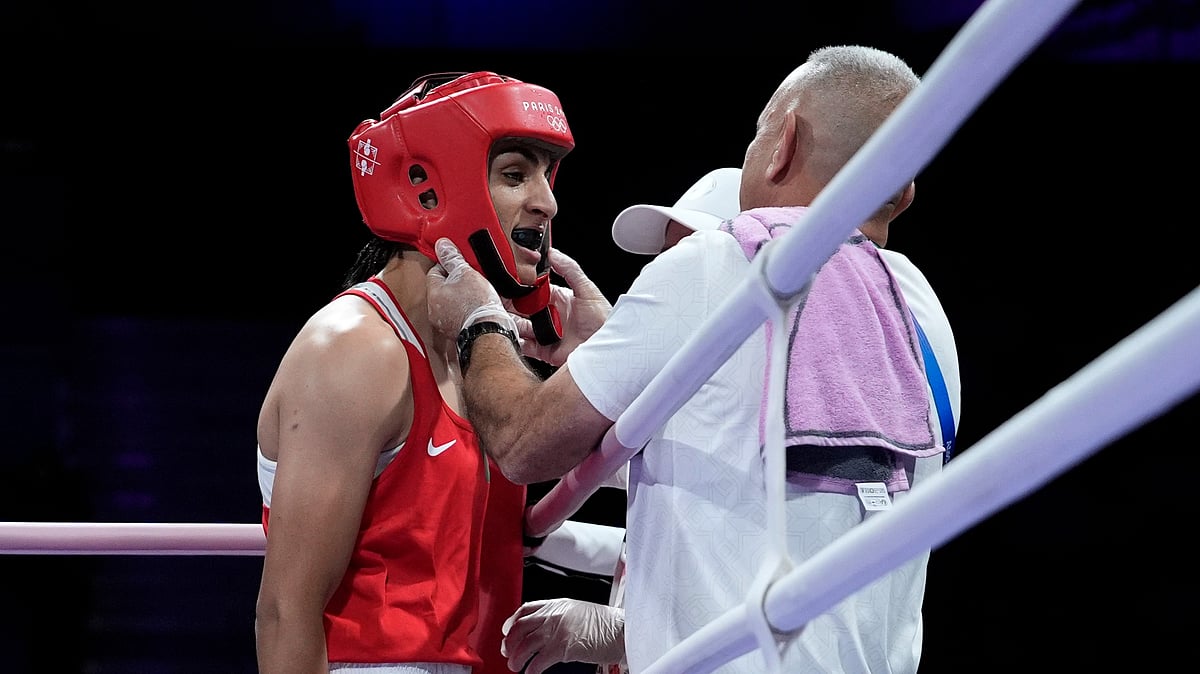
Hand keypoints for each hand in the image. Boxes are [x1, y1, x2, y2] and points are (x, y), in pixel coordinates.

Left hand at [426, 238, 516, 340]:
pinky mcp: (459, 332)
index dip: (447, 265)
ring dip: (465, 298)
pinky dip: (471, 312)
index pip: (435, 272)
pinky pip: (463, 317)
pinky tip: (483, 308)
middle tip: (471, 278)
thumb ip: (453, 258)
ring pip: (454, 304)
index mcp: (433, 294)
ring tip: (479, 294)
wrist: (489, 332)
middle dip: (458, 282)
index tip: (458, 263)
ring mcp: (446, 323)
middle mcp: (435, 311)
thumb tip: (442, 245)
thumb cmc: (476, 305)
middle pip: (444, 289)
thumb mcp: (466, 273)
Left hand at [501, 598, 624, 673]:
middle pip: (520, 627)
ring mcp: (557, 630)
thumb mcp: (578, 611)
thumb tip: (544, 630)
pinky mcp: (562, 647)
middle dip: (510, 642)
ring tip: (515, 666)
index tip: (507, 631)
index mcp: (557, 604)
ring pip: (525, 645)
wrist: (621, 630)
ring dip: (517, 658)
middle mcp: (554, 615)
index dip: (512, 621)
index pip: (526, 609)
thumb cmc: (606, 624)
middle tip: (507, 652)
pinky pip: (538, 661)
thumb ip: (560, 616)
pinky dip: (531, 669)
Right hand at [511, 247, 610, 365]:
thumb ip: (570, 270)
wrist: (605, 351)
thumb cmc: (603, 321)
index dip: (520, 285)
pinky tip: (510, 334)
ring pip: (519, 325)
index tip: (507, 280)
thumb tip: (554, 253)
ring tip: (502, 316)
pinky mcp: (543, 351)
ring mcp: (545, 333)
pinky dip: (514, 340)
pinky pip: (523, 345)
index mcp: (558, 298)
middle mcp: (549, 315)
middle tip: (498, 299)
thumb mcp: (588, 290)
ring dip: (509, 321)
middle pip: (522, 307)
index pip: (533, 288)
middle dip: (509, 303)